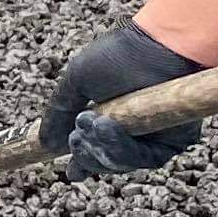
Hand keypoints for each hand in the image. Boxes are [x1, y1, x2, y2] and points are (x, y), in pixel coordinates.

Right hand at [39, 19, 206, 178]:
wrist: (154, 45)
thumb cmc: (119, 55)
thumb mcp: (77, 82)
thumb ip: (59, 112)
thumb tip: (44, 142)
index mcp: (110, 121)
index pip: (94, 152)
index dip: (81, 163)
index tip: (71, 171)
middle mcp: (133, 133)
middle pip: (105, 163)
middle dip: (85, 154)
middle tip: (76, 135)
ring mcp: (153, 138)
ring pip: (121, 164)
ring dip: (99, 148)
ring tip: (91, 123)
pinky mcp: (173, 141)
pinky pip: (144, 159)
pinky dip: (120, 147)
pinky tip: (106, 126)